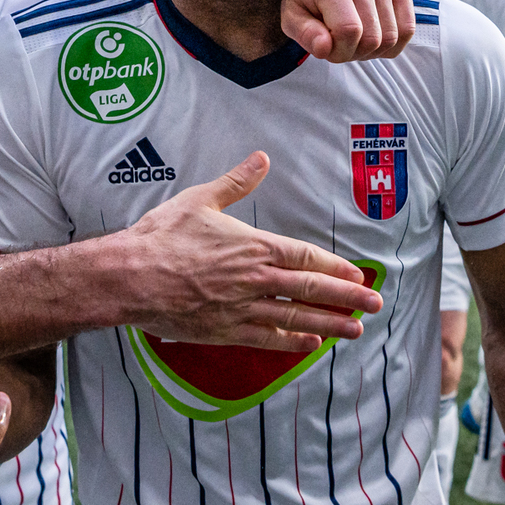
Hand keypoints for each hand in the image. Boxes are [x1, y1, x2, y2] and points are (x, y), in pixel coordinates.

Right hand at [119, 151, 382, 349]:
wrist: (130, 276)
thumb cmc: (162, 236)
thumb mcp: (201, 199)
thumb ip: (237, 182)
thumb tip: (261, 158)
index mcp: (254, 247)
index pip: (307, 259)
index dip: (335, 268)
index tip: (357, 275)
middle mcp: (255, 280)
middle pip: (311, 291)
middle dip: (347, 298)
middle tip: (374, 305)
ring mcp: (242, 309)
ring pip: (296, 318)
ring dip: (330, 325)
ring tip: (355, 330)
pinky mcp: (225, 331)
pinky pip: (267, 339)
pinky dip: (292, 343)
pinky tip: (310, 345)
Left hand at [283, 0, 415, 62]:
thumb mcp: (291, 15)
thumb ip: (305, 34)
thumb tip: (325, 48)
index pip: (349, 30)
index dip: (340, 51)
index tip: (327, 48)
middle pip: (373, 38)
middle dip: (355, 53)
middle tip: (340, 44)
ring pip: (392, 37)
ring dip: (373, 50)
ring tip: (356, 39)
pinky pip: (408, 28)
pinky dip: (393, 43)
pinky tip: (375, 35)